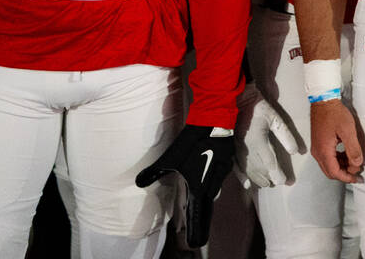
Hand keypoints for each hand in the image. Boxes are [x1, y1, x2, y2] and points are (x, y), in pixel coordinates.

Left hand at [135, 124, 233, 247]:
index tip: (196, 243)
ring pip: (214, 193)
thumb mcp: (170, 157)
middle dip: (202, 222)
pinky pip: (218, 181)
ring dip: (206, 203)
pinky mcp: (226, 164)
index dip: (197, 229)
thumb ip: (155, 172)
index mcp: (199, 187)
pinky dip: (212, 187)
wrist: (213, 121)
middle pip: (208, 207)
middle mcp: (212, 184)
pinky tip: (209, 186)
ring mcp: (221, 174)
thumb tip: (138, 182)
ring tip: (200, 211)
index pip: (198, 214)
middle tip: (198, 236)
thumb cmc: (191, 142)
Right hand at [234, 83, 299, 187]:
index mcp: (259, 142)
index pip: (271, 164)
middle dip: (270, 179)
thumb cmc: (259, 108)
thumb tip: (297, 152)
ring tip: (267, 184)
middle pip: (260, 171)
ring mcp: (237, 151)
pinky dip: (242, 177)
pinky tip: (247, 185)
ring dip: (258, 180)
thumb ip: (286, 136)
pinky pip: (236, 167)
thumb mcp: (276, 119)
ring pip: (249, 171)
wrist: (238, 99)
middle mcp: (247, 150)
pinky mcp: (232, 149)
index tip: (287, 181)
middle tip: (279, 182)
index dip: (279, 175)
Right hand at [309, 98, 363, 182]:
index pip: (335, 172)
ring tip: (354, 162)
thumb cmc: (334, 113)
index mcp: (324, 151)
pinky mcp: (318, 143)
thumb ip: (353, 149)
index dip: (347, 177)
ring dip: (342, 167)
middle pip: (330, 172)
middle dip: (344, 174)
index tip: (358, 177)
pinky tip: (347, 154)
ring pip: (329, 166)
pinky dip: (338, 160)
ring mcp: (317, 148)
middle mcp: (317, 152)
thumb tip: (357, 164)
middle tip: (357, 173)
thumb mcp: (348, 131)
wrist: (323, 101)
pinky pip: (327, 158)